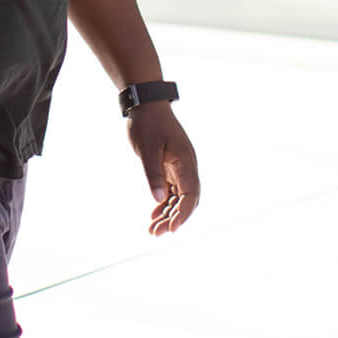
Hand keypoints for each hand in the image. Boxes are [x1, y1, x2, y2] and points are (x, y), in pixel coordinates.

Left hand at [126, 102, 198, 235]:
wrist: (146, 103)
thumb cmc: (148, 123)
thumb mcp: (147, 150)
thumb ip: (153, 174)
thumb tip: (159, 200)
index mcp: (186, 161)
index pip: (191, 194)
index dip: (183, 214)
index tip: (172, 229)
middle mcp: (187, 166)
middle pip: (186, 199)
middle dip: (174, 218)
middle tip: (156, 233)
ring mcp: (180, 167)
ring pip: (179, 197)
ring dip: (168, 213)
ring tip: (152, 229)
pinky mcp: (171, 166)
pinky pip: (172, 190)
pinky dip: (164, 202)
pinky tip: (154, 214)